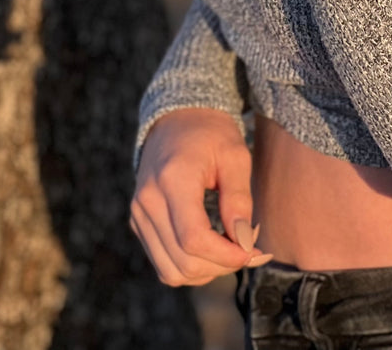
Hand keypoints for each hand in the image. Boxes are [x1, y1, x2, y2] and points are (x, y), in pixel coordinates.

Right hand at [130, 108, 272, 285]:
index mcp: (173, 179)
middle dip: (221, 265)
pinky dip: (190, 266)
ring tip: (231, 249)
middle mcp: (148, 201)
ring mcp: (139, 214)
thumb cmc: (211, 134)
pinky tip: (212, 249)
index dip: (226, 255)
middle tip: (249, 249)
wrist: (177, 120)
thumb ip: (239, 199)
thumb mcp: (235, 155)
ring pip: (171, 271)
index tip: (253, 251)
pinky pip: (163, 264)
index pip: (193, 238)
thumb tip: (244, 242)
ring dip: (206, 271)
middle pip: (183, 261)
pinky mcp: (139, 223)